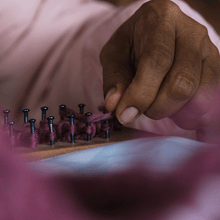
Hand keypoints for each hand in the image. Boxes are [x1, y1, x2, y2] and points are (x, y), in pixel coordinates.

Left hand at [100, 0, 219, 132]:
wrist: (156, 34)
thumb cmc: (132, 44)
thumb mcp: (114, 55)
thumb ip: (114, 78)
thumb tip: (114, 106)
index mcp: (161, 20)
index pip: (156, 61)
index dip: (141, 94)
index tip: (125, 114)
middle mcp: (191, 32)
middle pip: (181, 83)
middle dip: (157, 107)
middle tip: (142, 109)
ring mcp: (208, 51)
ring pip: (197, 96)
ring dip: (172, 111)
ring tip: (157, 104)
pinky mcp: (216, 68)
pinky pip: (208, 101)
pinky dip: (189, 114)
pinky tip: (173, 108)